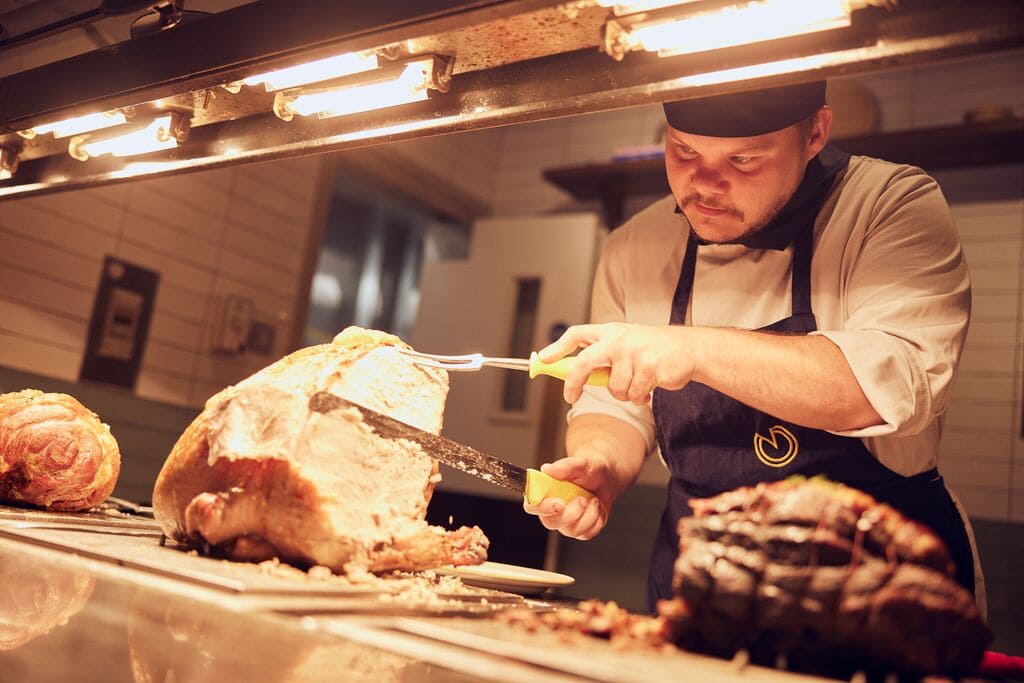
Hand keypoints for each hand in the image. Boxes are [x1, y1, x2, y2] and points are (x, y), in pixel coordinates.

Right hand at [522, 456, 611, 539]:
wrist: (605, 478)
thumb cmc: (588, 469)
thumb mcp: (580, 463)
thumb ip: (565, 466)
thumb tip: (547, 469)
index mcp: (544, 492)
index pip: (532, 506)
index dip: (542, 508)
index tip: (559, 504)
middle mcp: (551, 510)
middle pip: (550, 523)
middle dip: (571, 514)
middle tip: (583, 499)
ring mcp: (565, 522)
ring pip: (571, 531)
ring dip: (588, 515)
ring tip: (594, 500)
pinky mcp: (580, 530)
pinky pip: (586, 534)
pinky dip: (596, 521)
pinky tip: (597, 508)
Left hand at [539, 323, 696, 403]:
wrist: (689, 349)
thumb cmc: (652, 349)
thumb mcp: (624, 344)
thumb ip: (601, 355)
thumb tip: (571, 372)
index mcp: (610, 331)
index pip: (577, 334)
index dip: (557, 347)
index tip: (543, 359)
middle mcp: (619, 339)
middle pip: (584, 363)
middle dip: (573, 383)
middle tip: (570, 397)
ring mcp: (634, 353)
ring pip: (613, 388)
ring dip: (623, 394)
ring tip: (637, 383)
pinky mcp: (649, 368)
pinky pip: (633, 395)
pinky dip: (639, 397)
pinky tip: (649, 386)